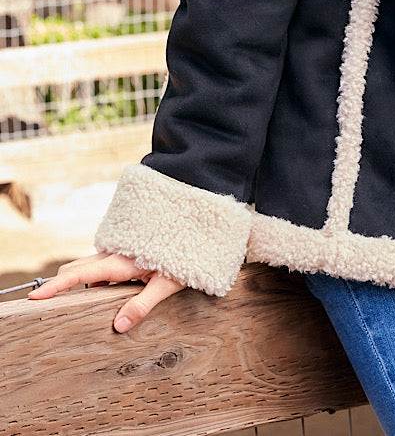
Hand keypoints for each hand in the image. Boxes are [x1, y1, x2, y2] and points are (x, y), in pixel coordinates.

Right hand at [26, 251, 185, 332]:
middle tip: (56, 302)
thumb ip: (142, 305)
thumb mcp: (167, 284)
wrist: (198, 228)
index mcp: (121, 262)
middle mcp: (116, 253)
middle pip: (78, 268)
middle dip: (64, 284)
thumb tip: (118, 327)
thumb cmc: (186, 255)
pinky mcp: (126, 250)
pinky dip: (100, 276)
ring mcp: (120, 250)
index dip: (57, 286)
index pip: (80, 274)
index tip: (35, 297)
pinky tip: (115, 288)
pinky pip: (104, 264)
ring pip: (90, 265)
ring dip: (86, 280)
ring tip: (101, 298)